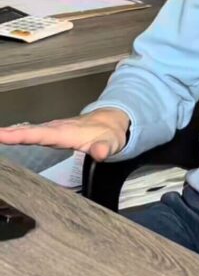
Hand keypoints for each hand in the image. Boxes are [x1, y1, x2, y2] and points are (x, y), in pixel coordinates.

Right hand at [0, 108, 129, 161]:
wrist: (111, 123)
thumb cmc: (109, 133)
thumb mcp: (111, 142)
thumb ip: (105, 148)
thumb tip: (100, 153)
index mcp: (66, 132)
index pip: (40, 134)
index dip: (22, 135)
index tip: (3, 135)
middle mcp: (56, 129)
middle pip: (29, 131)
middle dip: (10, 133)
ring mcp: (53, 130)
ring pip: (29, 131)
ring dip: (11, 133)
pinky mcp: (52, 133)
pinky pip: (32, 133)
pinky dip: (18, 133)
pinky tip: (8, 135)